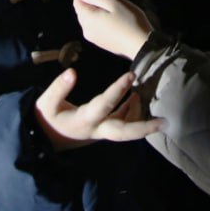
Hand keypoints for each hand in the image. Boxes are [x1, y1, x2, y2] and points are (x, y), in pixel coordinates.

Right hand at [34, 69, 163, 150]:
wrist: (44, 138)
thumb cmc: (47, 118)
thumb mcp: (46, 103)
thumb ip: (58, 88)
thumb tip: (71, 72)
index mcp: (84, 121)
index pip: (104, 105)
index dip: (118, 90)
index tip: (131, 75)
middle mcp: (97, 129)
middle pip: (124, 131)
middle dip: (144, 127)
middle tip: (165, 122)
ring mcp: (102, 132)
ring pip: (126, 128)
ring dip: (140, 115)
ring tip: (145, 95)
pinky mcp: (104, 130)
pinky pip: (122, 123)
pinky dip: (131, 111)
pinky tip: (134, 96)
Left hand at [72, 0, 152, 59]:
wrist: (142, 45)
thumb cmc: (129, 21)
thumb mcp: (112, 2)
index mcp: (88, 18)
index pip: (77, 0)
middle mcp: (87, 29)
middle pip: (83, 8)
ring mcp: (94, 36)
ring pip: (90, 15)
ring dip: (95, 3)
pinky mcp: (102, 41)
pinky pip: (95, 23)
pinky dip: (99, 13)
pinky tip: (110, 8)